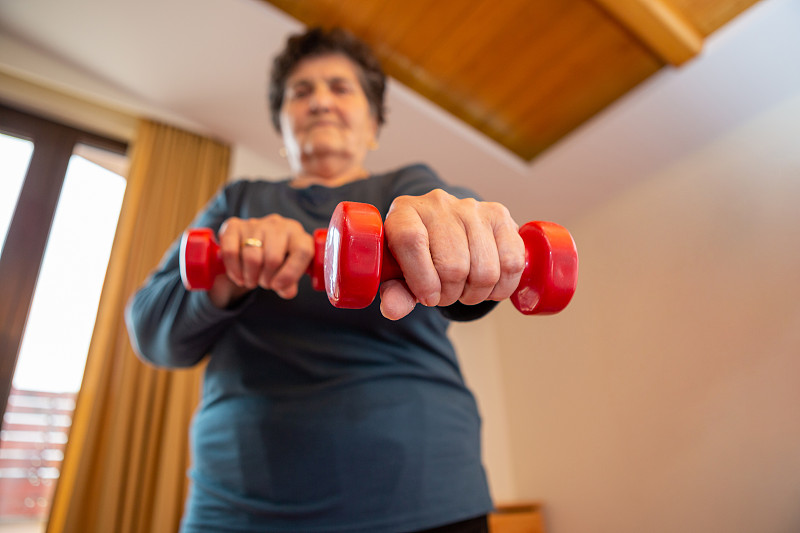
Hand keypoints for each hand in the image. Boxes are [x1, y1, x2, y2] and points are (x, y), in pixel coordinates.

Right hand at [207, 214, 313, 307]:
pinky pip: (231, 252)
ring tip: (252, 280)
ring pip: (252, 258)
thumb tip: (287, 291)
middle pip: (273, 258)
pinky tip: (239, 276)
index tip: (278, 286)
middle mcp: (278, 225)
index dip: (290, 273)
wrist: (253, 246)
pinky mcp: (234, 225)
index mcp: (298, 234)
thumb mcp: (287, 272)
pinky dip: (234, 270)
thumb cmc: (277, 261)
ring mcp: (256, 223)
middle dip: (266, 279)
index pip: (302, 251)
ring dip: (250, 277)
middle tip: (265, 283)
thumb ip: (290, 284)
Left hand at [380, 189, 524, 319]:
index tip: (428, 298)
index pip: (411, 241)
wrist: (446, 231)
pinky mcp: (500, 215)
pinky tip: (488, 285)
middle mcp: (438, 204)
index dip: (421, 279)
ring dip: (476, 293)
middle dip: (450, 294)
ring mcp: (472, 208)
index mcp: (404, 213)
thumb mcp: (400, 275)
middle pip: (453, 265)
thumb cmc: (420, 255)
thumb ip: (395, 293)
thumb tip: (392, 309)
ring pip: (484, 270)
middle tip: (445, 294)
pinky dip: (501, 287)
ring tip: (465, 289)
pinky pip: (511, 263)